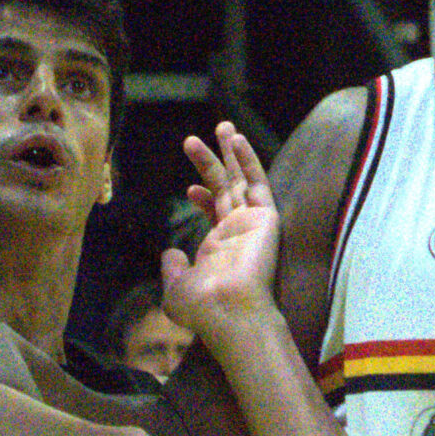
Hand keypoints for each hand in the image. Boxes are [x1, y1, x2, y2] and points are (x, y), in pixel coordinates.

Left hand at [160, 124, 281, 340]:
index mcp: (220, 247)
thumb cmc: (202, 306)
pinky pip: (257, 181)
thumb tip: (169, 252)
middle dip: (214, 162)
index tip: (189, 189)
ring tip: (222, 125)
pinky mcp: (266, 216)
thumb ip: (173, 267)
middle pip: (227, 187)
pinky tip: (235, 139)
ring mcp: (253, 222)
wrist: (227, 310)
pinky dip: (248, 159)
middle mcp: (238, 231)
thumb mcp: (176, 288)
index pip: (214, 212)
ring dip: (231, 152)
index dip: (203, 197)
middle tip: (200, 138)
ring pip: (241, 178)